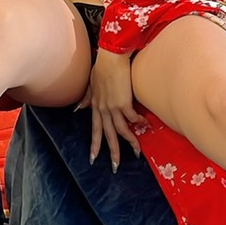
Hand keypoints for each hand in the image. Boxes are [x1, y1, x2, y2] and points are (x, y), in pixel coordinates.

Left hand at [79, 48, 141, 170]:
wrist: (111, 57)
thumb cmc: (102, 68)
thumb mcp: (92, 85)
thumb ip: (87, 98)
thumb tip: (79, 109)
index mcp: (96, 107)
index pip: (95, 130)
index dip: (95, 145)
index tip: (93, 158)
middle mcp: (103, 109)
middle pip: (107, 135)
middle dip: (112, 152)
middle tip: (115, 167)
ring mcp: (113, 107)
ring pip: (121, 130)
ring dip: (129, 142)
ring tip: (137, 152)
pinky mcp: (123, 102)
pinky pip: (132, 118)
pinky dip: (139, 122)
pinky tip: (146, 125)